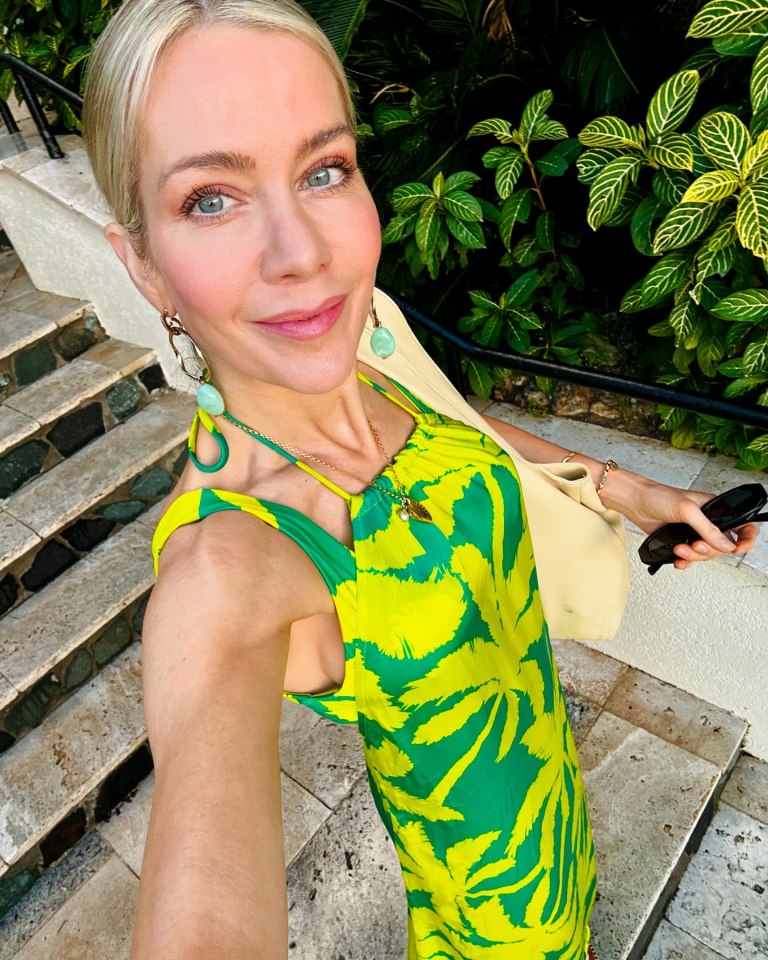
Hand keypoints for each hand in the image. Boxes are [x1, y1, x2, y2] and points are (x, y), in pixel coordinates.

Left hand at [602, 472, 757, 570]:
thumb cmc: (658, 496)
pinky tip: (678, 560)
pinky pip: (689, 557)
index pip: (740, 526)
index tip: (737, 549)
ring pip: (704, 554)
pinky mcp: (679, 540)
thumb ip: (707, 528)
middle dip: (707, 550)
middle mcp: (705, 521)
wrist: (634, 502)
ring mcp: (692, 532)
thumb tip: (725, 545)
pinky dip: (685, 561)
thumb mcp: (687, 510)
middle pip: (720, 546)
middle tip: (694, 545)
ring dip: (693, 556)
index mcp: (714, 509)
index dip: (744, 539)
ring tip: (679, 549)